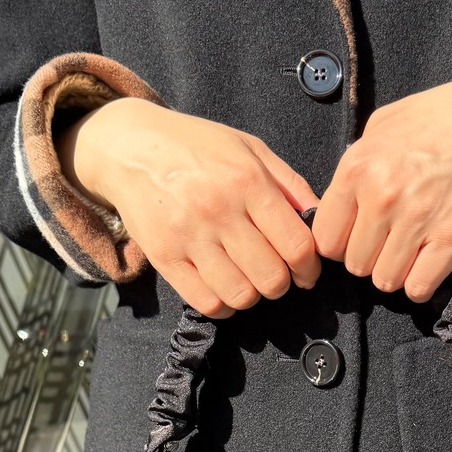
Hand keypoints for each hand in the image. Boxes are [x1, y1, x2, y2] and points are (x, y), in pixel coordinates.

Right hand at [59, 99, 320, 316]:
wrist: (130, 146)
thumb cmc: (198, 146)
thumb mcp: (249, 148)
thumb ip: (290, 184)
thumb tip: (321, 221)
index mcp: (247, 181)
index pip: (297, 245)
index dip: (309, 268)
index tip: (306, 272)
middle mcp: (219, 210)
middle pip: (271, 277)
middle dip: (282, 284)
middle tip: (277, 275)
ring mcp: (188, 236)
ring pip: (241, 295)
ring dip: (253, 296)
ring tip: (249, 280)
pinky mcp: (163, 256)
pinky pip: (206, 302)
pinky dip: (224, 305)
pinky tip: (225, 290)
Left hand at [311, 65, 451, 301]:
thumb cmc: (441, 116)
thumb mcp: (383, 125)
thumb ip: (356, 165)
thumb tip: (341, 206)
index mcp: (358, 166)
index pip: (326, 238)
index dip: (341, 242)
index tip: (359, 235)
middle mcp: (383, 196)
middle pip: (355, 264)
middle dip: (370, 257)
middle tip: (391, 239)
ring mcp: (418, 219)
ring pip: (385, 280)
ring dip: (397, 271)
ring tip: (412, 248)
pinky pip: (419, 287)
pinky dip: (421, 283)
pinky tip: (429, 261)